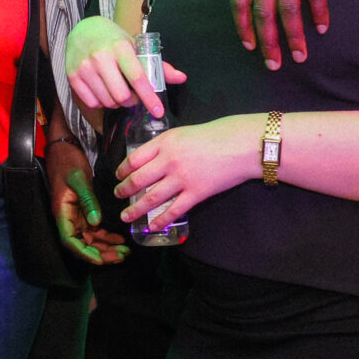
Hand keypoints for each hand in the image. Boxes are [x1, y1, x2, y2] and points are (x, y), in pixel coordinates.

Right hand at [45, 138, 127, 265]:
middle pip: (82, 244)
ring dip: (105, 246)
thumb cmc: (67, 161)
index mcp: (62, 213)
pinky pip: (93, 229)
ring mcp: (75, 215)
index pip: (71, 241)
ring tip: (124, 250)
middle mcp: (67, 218)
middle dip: (101, 253)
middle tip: (121, 256)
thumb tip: (96, 223)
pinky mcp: (82, 210)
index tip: (101, 259)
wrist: (64, 147)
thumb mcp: (78, 179)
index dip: (85, 253)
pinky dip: (105, 235)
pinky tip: (119, 239)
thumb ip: (88, 201)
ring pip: (89, 238)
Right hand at [64, 16, 185, 116]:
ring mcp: (84, 67)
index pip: (138, 78)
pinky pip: (92, 102)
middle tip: (132, 95)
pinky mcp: (72, 76)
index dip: (149, 98)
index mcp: (120, 48)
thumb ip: (157, 65)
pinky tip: (102, 91)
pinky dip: (101, 102)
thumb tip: (181, 78)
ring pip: (107, 101)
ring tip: (116, 91)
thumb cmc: (113, 40)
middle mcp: (101, 57)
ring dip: (116, 102)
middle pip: (122, 96)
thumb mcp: (135, 46)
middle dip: (131, 101)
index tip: (158, 112)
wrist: (83, 30)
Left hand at [113, 116, 254, 229]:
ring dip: (135, 209)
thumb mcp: (182, 133)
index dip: (122, 170)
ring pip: (151, 198)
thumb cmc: (214, 135)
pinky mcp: (196, 193)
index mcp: (163, 143)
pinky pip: (174, 210)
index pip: (134, 159)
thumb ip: (164, 145)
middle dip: (124, 190)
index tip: (118, 175)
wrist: (241, 144)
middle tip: (117, 195)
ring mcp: (181, 178)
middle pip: (138, 179)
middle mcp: (168, 161)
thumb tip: (149, 158)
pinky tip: (152, 226)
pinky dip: (161, 220)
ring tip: (125, 216)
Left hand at [212, 0, 333, 68]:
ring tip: (299, 56)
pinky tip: (322, 28)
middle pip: (262, 12)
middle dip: (267, 42)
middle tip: (273, 65)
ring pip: (288, 8)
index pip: (238, 2)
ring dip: (294, 36)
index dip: (242, 27)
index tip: (249, 48)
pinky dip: (319, 12)